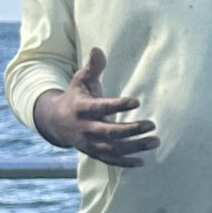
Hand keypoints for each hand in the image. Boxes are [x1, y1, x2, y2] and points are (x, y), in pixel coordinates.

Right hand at [32, 46, 159, 167]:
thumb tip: (97, 49)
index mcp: (82, 108)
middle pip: (109, 132)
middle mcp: (84, 128)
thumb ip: (92, 67)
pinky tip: (142, 161)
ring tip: (155, 141)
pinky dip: (124, 163)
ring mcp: (88, 143)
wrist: (56, 121)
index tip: (136, 101)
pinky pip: (109, 160)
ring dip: (134, 147)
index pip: (101, 108)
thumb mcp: (81, 80)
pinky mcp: (93, 153)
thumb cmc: (76, 96)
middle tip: (152, 125)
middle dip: (131, 130)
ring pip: (112, 148)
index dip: (118, 106)